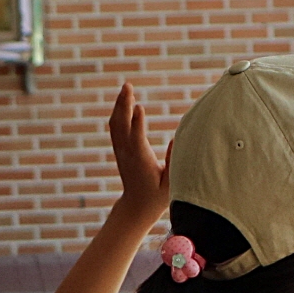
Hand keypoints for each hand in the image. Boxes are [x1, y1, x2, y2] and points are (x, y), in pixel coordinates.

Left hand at [107, 83, 171, 221]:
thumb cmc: (158, 197)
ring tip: (126, 87)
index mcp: (141, 163)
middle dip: (124, 104)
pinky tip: (123, 101)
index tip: (139, 107)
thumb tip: (178, 139)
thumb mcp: (172, 184)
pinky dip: (118, 112)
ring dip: (120, 104)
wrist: (136, 207)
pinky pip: (115, 128)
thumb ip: (174, 162)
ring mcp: (121, 151)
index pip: (137, 140)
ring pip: (116, 124)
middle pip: (122, 126)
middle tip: (128, 85)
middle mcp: (127, 154)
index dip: (137, 123)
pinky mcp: (120, 150)